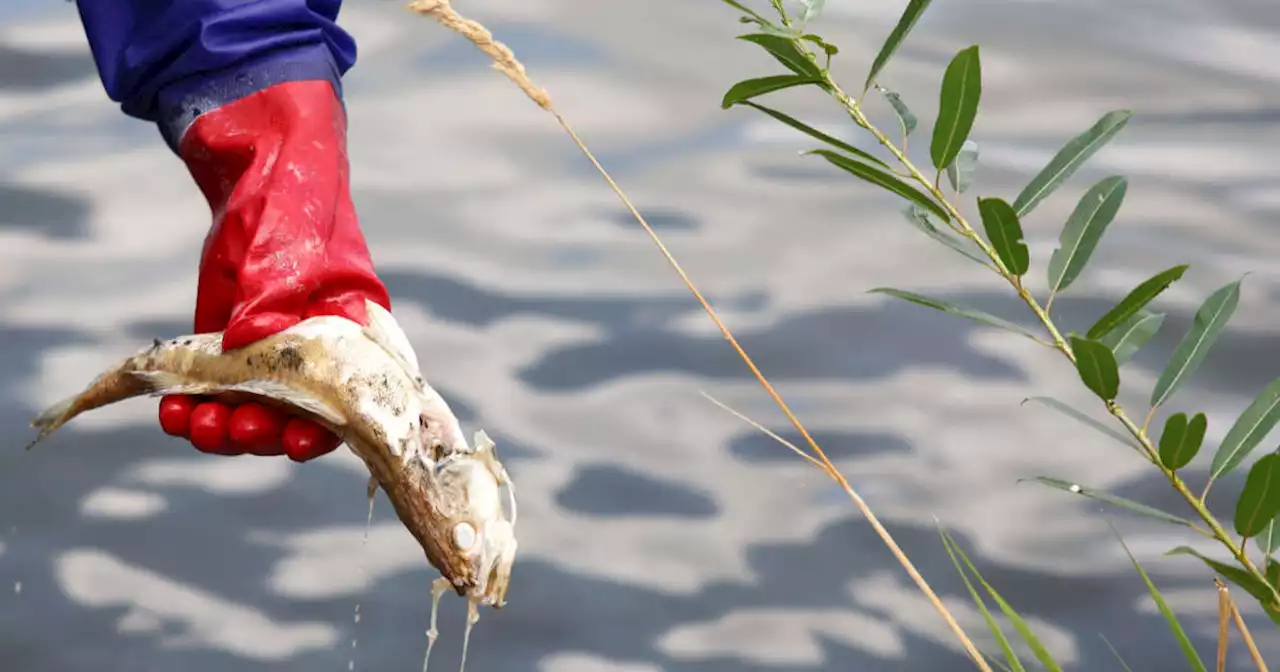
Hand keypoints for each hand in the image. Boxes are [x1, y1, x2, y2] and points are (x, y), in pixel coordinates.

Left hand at [158, 79, 390, 461]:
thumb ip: (274, 290)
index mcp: (353, 330)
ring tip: (191, 422)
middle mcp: (316, 350)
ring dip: (223, 427)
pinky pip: (212, 388)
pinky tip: (170, 409)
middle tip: (234, 426)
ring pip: (252, 410)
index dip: (329, 428)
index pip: (353, 396)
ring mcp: (269, 349)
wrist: (261, 158)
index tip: (299, 441)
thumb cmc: (297, 194)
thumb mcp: (293, 238)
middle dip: (265, 432)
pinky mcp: (228, 341)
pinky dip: (191, 405)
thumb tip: (244, 343)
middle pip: (298, 416)